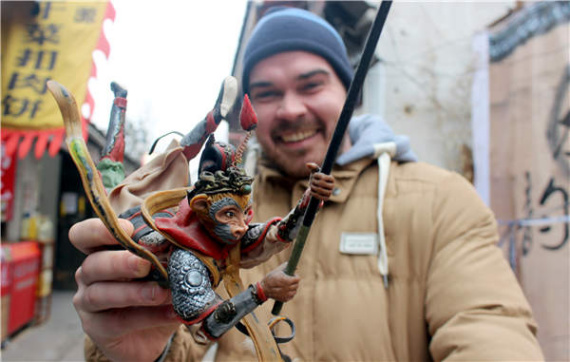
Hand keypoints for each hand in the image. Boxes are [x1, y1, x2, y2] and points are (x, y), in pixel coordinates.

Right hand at [70, 218, 179, 361]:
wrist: (154, 334)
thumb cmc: (156, 286)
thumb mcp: (165, 264)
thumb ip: (168, 249)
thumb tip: (186, 236)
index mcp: (101, 250)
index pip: (83, 234)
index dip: (99, 230)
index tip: (128, 229)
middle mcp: (88, 274)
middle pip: (93, 264)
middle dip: (121, 262)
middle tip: (147, 264)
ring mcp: (88, 302)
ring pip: (100, 294)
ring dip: (135, 292)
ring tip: (162, 292)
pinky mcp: (98, 328)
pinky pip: (119, 322)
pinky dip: (150, 316)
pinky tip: (172, 312)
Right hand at [260, 263, 299, 301]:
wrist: (263, 289)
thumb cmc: (270, 278)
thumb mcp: (276, 270)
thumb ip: (286, 267)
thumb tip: (296, 266)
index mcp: (285, 280)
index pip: (297, 279)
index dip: (296, 276)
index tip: (293, 275)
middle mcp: (286, 288)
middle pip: (296, 285)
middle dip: (295, 282)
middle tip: (291, 280)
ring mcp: (285, 295)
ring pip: (295, 291)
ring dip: (293, 288)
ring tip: (289, 285)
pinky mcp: (284, 299)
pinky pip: (291, 296)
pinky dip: (290, 293)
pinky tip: (286, 290)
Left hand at [307, 162, 334, 200]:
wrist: (317, 187)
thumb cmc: (316, 177)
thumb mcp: (315, 171)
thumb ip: (312, 166)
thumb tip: (307, 164)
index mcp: (331, 178)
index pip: (323, 177)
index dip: (317, 175)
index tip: (314, 175)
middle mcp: (333, 185)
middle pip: (321, 183)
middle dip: (314, 182)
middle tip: (311, 181)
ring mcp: (330, 192)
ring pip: (319, 190)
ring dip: (313, 187)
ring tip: (311, 186)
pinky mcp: (326, 198)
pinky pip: (319, 197)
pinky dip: (313, 194)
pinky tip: (311, 191)